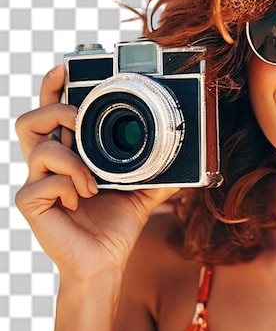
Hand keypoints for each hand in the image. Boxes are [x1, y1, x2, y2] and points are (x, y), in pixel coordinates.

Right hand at [15, 65, 178, 281]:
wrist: (106, 262)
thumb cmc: (118, 225)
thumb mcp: (144, 191)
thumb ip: (159, 170)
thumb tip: (188, 154)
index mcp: (72, 155)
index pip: (55, 114)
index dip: (54, 88)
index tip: (67, 69)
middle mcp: (50, 165)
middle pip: (30, 119)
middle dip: (53, 106)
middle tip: (78, 116)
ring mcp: (37, 183)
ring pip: (35, 145)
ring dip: (69, 156)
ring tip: (92, 179)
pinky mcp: (32, 204)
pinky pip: (42, 182)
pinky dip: (69, 185)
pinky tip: (84, 199)